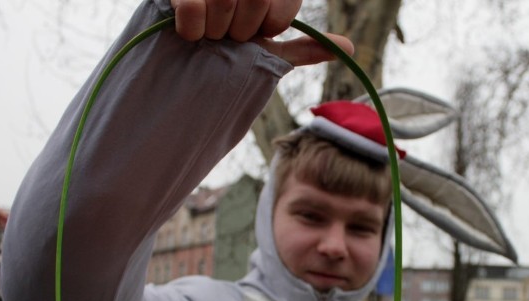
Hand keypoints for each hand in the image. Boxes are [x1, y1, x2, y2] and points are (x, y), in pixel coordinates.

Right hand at [170, 0, 352, 65]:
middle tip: (230, 37)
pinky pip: (192, 4)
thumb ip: (303, 48)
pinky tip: (189, 33)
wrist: (179, 67)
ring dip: (219, 28)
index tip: (257, 34)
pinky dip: (193, 25)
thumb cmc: (225, 56)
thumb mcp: (266, 52)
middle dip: (245, 27)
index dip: (271, 23)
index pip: (281, 3)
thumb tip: (349, 49)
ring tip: (209, 36)